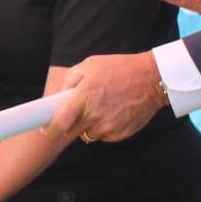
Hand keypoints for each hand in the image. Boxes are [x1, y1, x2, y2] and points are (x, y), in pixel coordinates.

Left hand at [49, 53, 166, 142]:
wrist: (152, 78)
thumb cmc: (119, 69)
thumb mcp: (89, 65)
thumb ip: (70, 80)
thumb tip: (59, 97)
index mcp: (83, 97)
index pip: (59, 123)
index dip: (50, 128)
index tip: (48, 128)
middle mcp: (94, 115)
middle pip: (71, 132)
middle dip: (70, 124)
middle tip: (78, 111)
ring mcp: (108, 127)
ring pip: (87, 135)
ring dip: (88, 126)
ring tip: (100, 108)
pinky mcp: (120, 134)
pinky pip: (104, 136)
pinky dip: (104, 128)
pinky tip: (112, 113)